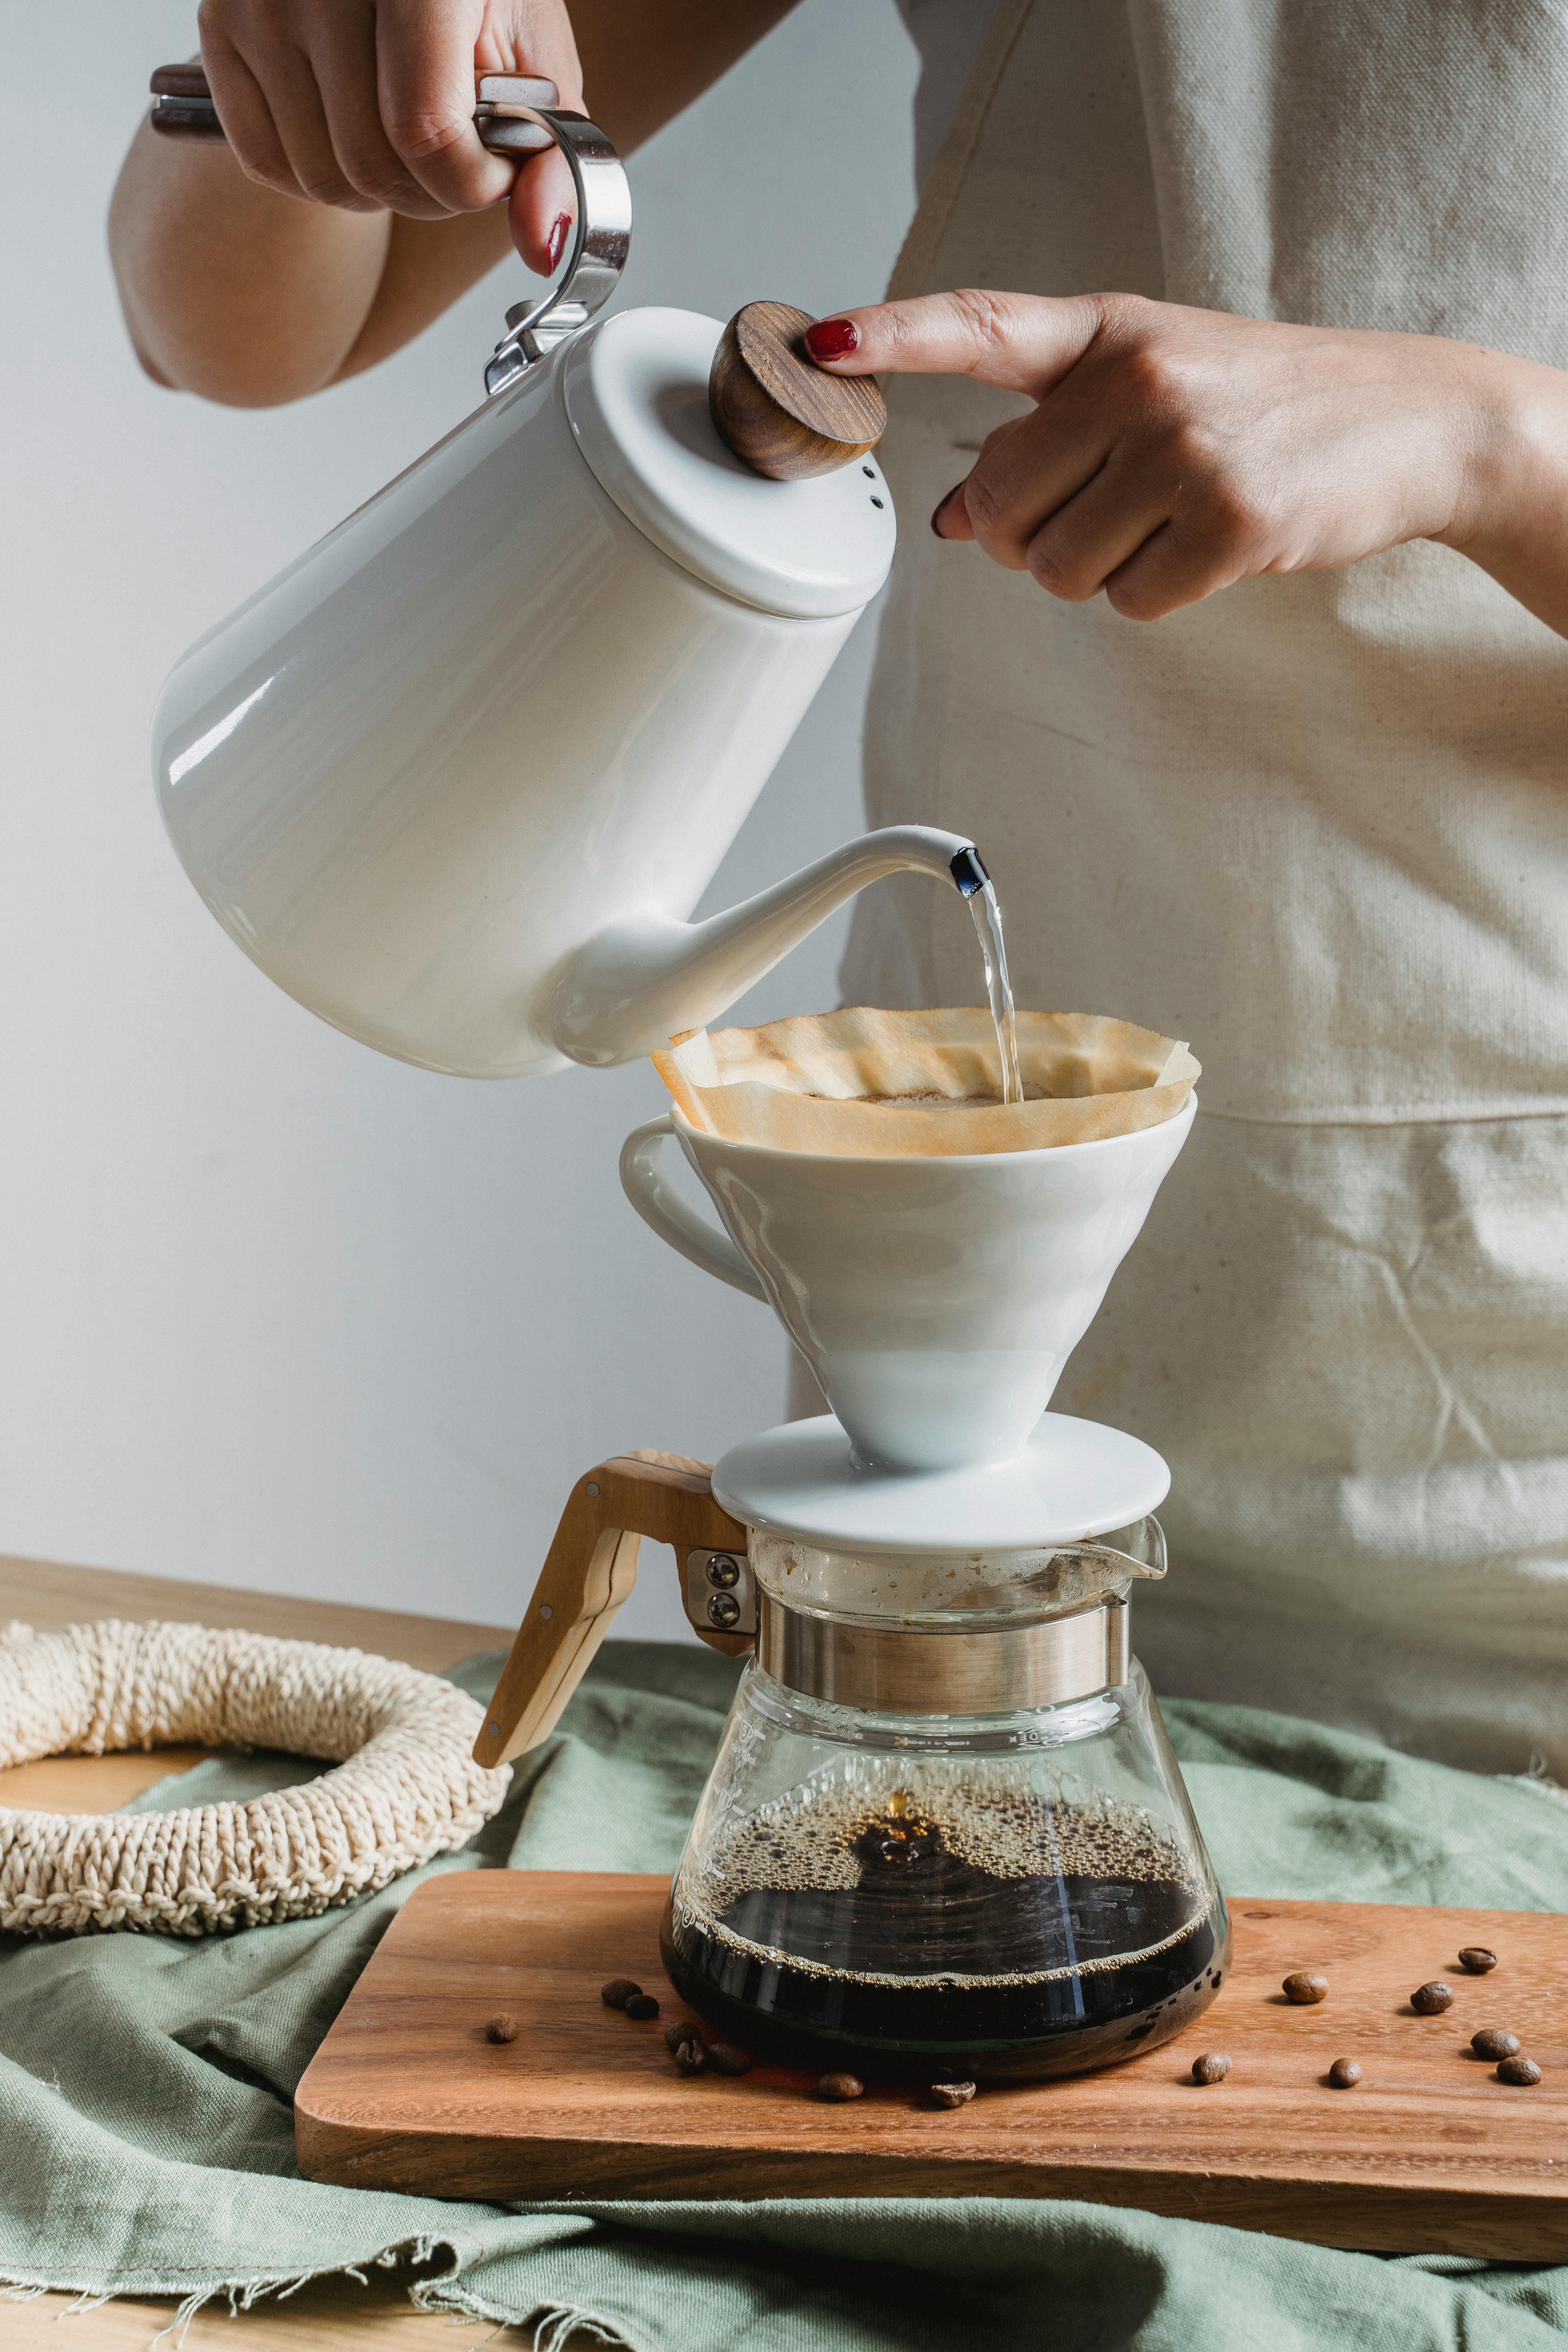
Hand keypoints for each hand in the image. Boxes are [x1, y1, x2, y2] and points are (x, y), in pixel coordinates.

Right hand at [197, 0, 580, 272]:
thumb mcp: (531, 45)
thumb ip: (547, 145)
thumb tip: (545, 242)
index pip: (425, 134)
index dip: (471, 180)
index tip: (493, 164)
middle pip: (372, 167)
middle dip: (428, 193)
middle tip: (452, 154)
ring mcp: (261, 2)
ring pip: (322, 178)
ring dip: (374, 188)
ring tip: (403, 134)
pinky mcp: (220, 24)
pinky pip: (266, 160)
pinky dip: (315, 171)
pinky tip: (349, 126)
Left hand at [802, 291, 1567, 630]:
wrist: (1409, 419)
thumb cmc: (1264, 402)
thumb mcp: (1150, 386)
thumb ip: (1047, 439)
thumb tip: (945, 513)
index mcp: (1107, 332)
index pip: (979, 328)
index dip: (892, 338)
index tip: (823, 346)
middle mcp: (1137, 379)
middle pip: (996, 508)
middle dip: (1029, 535)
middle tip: (1107, 509)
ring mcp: (1184, 450)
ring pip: (1053, 569)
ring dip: (1096, 569)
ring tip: (1165, 521)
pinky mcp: (1228, 523)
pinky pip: (1128, 603)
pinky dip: (1158, 593)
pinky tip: (1206, 546)